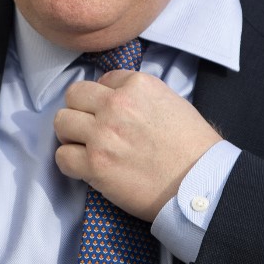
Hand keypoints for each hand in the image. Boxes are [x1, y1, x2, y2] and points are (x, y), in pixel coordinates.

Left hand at [54, 70, 221, 221]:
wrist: (201, 183)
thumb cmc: (194, 147)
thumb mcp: (172, 102)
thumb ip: (140, 95)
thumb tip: (116, 97)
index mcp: (138, 85)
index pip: (103, 80)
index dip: (105, 98)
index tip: (111, 113)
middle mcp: (117, 104)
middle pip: (74, 95)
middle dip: (80, 110)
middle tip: (90, 127)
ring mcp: (103, 134)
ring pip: (61, 121)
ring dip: (71, 134)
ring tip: (84, 146)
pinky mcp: (95, 165)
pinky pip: (62, 156)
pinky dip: (70, 163)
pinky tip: (84, 168)